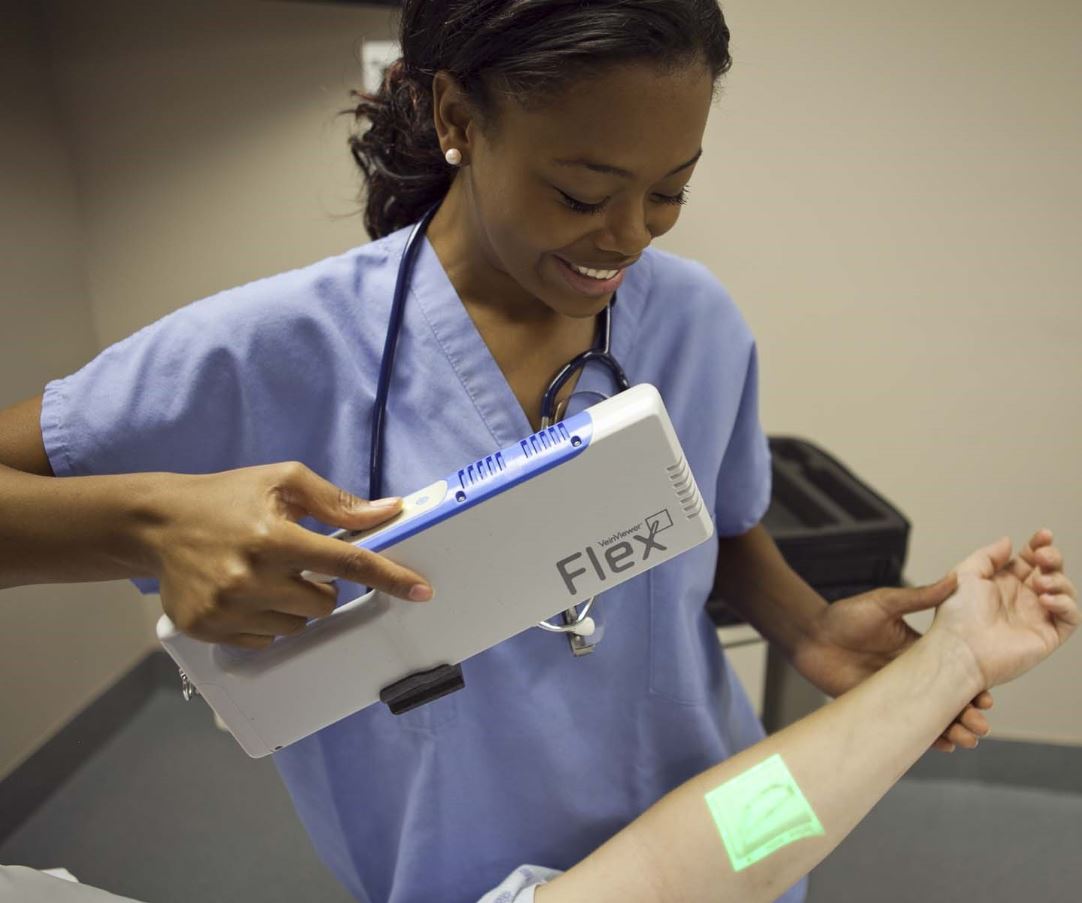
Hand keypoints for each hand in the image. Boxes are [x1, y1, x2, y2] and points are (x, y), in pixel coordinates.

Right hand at [142, 462, 432, 647]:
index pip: (345, 563)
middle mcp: (248, 577)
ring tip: (265, 574)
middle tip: (294, 561)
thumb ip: (337, 502)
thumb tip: (387, 511)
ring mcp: (225, 608)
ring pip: (296, 625)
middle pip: (323, 604)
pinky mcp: (207, 628)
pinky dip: (268, 621)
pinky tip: (246, 593)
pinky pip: (266, 640)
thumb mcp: (283, 482)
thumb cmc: (228, 498)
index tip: (421, 591)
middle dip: (321, 585)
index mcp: (272, 536)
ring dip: (294, 604)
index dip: (388, 577)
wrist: (159, 522)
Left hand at [791, 574, 992, 751]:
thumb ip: (919, 597)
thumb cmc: (844, 616)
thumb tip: (956, 579)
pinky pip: (907, 727)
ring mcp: (898, 693)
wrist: (810, 635)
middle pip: (951, 698)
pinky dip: (927, 738)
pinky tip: (942, 745)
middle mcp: (914, 674)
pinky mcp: (879, 707)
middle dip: (970, 713)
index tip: (987, 696)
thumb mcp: (884, 603)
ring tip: (967, 738)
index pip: (956, 670)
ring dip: (954, 730)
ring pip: (934, 716)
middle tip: (981, 724)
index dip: (975, 684)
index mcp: (920, 649)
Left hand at [932, 531, 1077, 689]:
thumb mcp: (966, 574)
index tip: (1043, 535)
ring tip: (1040, 583)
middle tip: (1043, 557)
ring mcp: (1036, 617)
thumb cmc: (956, 616)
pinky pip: (1070, 617)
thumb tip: (1009, 542)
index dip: (1039, 546)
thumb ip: (988, 555)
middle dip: (1053, 558)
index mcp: (1002, 583)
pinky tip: (1047, 599)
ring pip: (1064, 592)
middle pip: (1050, 571)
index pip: (1029, 560)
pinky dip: (1066, 604)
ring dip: (1059, 581)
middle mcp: (1021, 599)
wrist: (960, 649)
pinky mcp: (1047, 636)